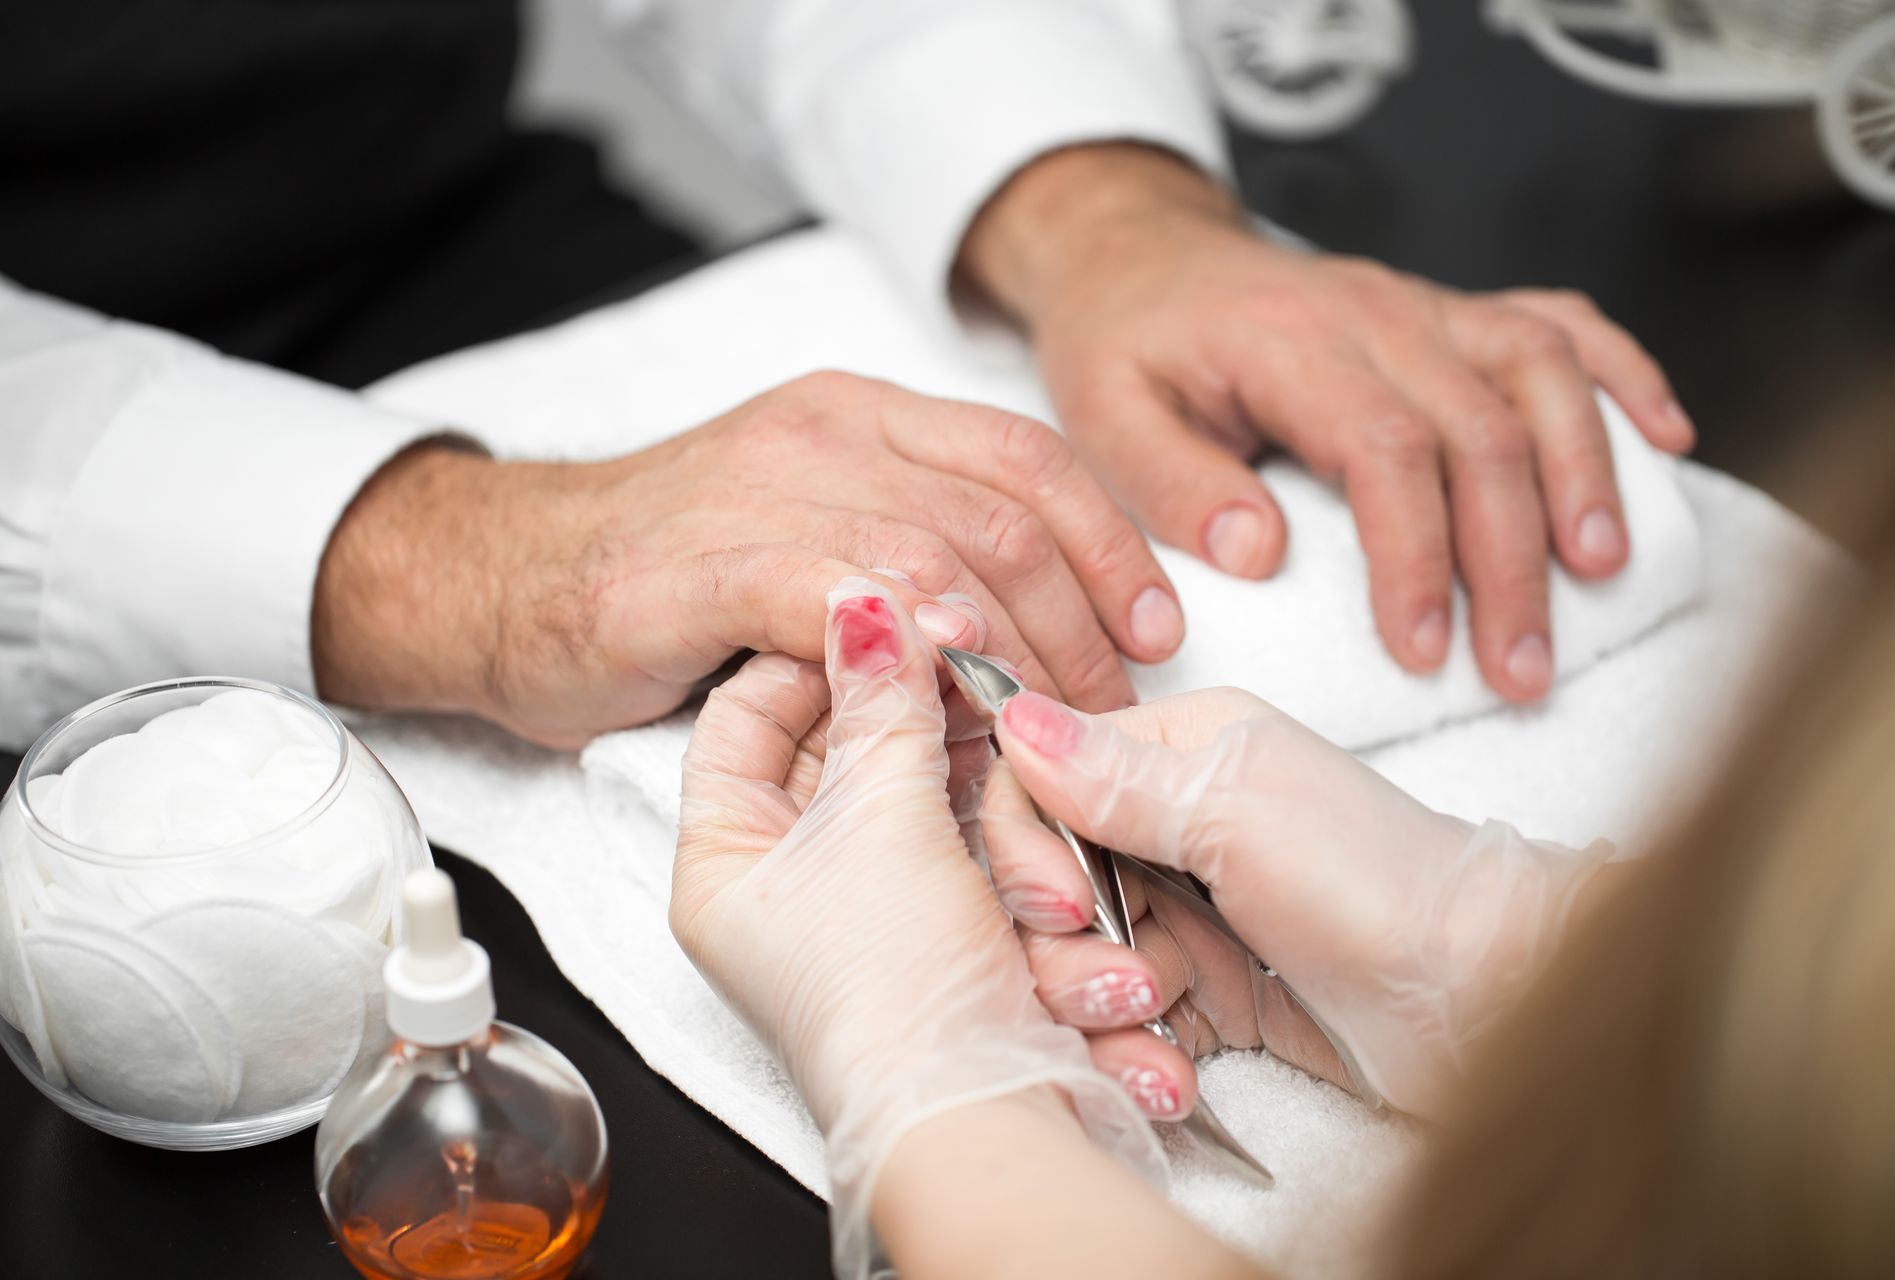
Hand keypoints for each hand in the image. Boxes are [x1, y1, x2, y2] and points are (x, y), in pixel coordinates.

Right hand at [312, 371, 1183, 745]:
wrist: (502, 579)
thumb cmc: (668, 577)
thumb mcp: (808, 535)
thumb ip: (908, 555)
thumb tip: (1032, 638)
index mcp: (861, 416)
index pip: (1026, 458)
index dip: (1110, 545)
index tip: (1155, 629)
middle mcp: (823, 433)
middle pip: (1003, 514)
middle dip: (1080, 623)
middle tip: (1105, 713)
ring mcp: (762, 489)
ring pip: (940, 555)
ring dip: (1014, 656)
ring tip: (1044, 731)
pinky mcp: (702, 564)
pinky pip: (837, 593)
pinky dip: (909, 646)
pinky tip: (946, 697)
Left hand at [670, 580, 1154, 1274]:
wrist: (988, 1113)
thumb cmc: (892, 994)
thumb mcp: (879, 815)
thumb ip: (881, 699)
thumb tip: (868, 602)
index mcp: (725, 861)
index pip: (744, 714)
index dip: (808, 651)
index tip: (877, 609)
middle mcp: (789, 884)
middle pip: (846, 748)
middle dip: (920, 721)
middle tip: (967, 666)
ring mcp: (874, 907)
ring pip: (927, 793)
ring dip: (983, 794)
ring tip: (1019, 789)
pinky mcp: (952, 927)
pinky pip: (978, 843)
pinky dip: (1013, 841)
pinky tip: (1043, 833)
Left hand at [960, 144, 1694, 701]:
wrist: (1142, 255)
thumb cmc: (1124, 343)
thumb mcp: (1103, 416)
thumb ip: (1172, 483)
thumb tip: (1259, 554)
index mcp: (1292, 345)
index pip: (1385, 451)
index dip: (1417, 556)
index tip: (1424, 651)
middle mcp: (1376, 314)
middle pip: (1482, 430)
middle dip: (1513, 559)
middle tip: (1520, 669)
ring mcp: (1424, 305)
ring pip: (1541, 373)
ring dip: (1585, 473)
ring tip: (1602, 572)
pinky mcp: (1450, 311)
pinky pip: (1558, 321)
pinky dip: (1620, 373)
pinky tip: (1664, 436)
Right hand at [980, 684, 1610, 1117]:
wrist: (1476, 998)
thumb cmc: (1373, 882)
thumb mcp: (1233, 809)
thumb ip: (1112, 775)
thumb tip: (1011, 712)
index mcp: (1171, 753)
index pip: (1034, 783)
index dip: (1025, 849)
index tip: (1061, 902)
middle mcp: (1165, 826)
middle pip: (1039, 885)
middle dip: (1062, 948)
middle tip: (1128, 982)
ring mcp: (1180, 913)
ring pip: (1068, 964)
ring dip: (1099, 1012)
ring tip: (1158, 1032)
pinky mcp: (1200, 993)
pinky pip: (1119, 1025)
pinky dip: (1135, 1058)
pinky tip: (1174, 1080)